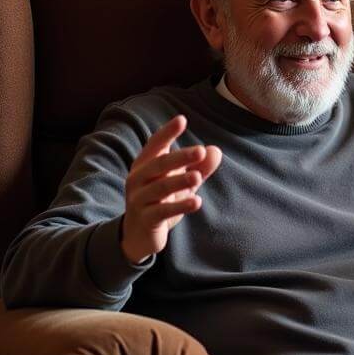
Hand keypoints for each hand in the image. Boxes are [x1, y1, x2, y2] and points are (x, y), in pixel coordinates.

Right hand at [120, 115, 221, 263]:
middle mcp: (138, 179)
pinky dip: (179, 206)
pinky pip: (162, 211)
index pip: (155, 145)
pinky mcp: (145, 219)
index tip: (182, 120)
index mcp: (145, 165)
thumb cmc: (161, 200)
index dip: (167, 133)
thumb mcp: (182, 183)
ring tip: (198, 177)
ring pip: (159, 187)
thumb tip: (215, 150)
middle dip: (179, 157)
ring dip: (179, 181)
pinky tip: (197, 202)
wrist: (138, 234)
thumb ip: (199, 167)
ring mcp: (139, 199)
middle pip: (159, 164)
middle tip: (200, 151)